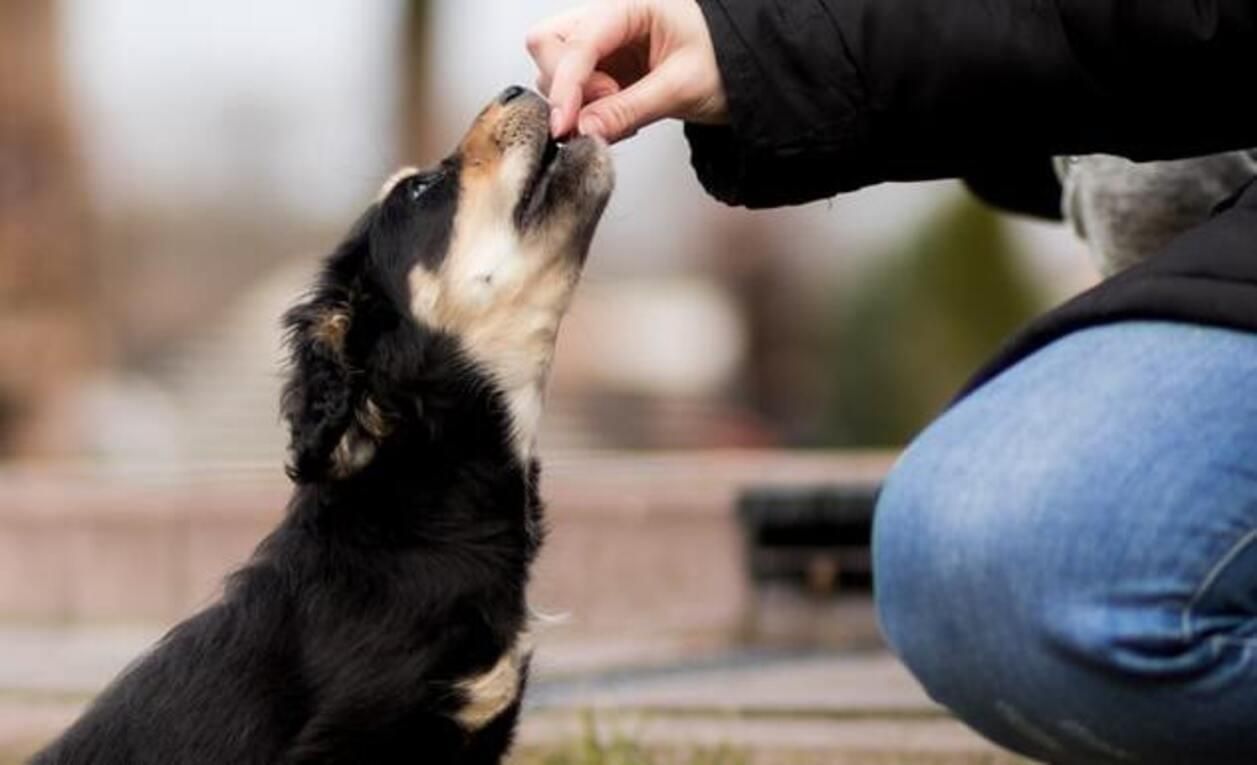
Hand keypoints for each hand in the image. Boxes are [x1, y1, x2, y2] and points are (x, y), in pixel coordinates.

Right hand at [526, 0, 728, 142]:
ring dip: (577, 101)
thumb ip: (628, 109)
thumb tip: (583, 131)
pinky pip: (574, 90)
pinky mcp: (604, 67)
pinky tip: (619, 117)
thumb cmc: (725, 63)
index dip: (565, 85)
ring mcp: (603, 43)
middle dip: (565, 85)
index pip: (576, 41)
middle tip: (605, 108)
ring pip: (554, 68)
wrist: (748, 72)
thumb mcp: (681, 88)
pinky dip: (587, 110)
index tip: (563, 125)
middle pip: (548, 43)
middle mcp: (609, 17)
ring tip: (622, 114)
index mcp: (630, 4)